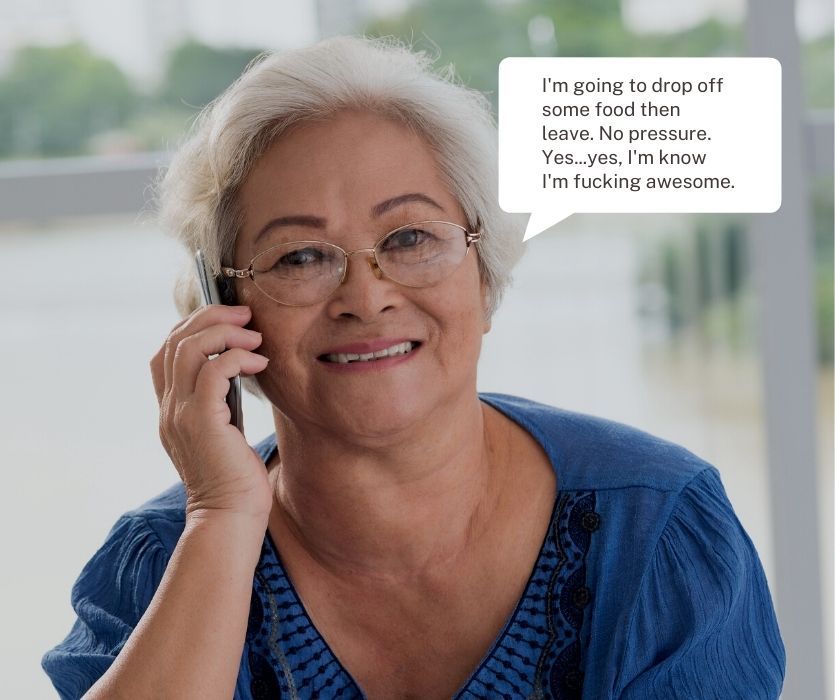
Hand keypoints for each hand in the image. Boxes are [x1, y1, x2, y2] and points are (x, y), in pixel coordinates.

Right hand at [150, 305, 272, 522]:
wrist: (231, 517)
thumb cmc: (236, 477)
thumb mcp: (224, 430)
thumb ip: (221, 401)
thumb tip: (240, 366)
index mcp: (171, 409)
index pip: (166, 351)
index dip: (193, 326)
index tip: (230, 320)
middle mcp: (169, 408)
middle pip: (174, 341)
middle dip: (210, 317)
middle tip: (246, 314)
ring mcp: (180, 414)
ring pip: (189, 348)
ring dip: (225, 332)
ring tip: (255, 336)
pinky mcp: (201, 421)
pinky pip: (212, 371)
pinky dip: (237, 357)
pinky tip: (260, 363)